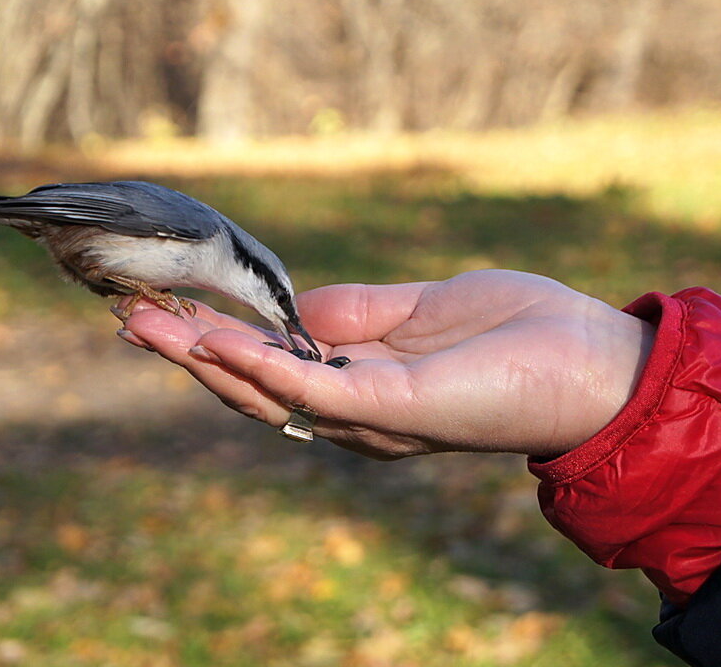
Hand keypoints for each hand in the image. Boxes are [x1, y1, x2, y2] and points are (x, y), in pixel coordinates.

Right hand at [118, 270, 653, 459]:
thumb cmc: (519, 330)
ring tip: (146, 324)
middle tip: (128, 318)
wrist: (593, 358)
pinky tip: (212, 338)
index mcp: (362, 383)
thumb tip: (290, 310)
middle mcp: (356, 411)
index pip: (273, 364)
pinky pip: (312, 387)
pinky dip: (259, 364)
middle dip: (189, 352)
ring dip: (204, 358)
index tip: (165, 305)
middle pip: (254, 386)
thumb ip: (354, 313)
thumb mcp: (419, 307)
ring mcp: (371, 414)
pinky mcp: (394, 407)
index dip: (216, 338)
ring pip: (269, 393)